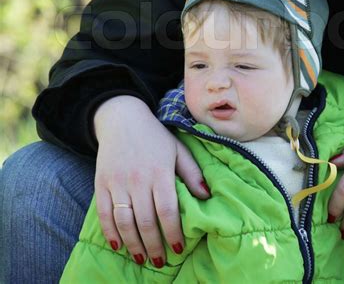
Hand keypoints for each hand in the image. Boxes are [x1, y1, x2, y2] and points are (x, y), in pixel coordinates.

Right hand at [93, 95, 209, 266]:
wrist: (122, 118)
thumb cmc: (155, 136)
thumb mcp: (178, 149)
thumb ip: (191, 172)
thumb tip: (206, 196)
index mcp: (160, 171)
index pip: (167, 209)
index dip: (173, 232)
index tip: (179, 248)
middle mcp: (138, 179)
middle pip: (146, 221)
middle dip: (154, 245)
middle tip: (161, 261)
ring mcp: (118, 182)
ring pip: (125, 221)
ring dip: (133, 244)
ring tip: (142, 258)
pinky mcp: (102, 183)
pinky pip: (105, 213)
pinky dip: (110, 232)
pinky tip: (118, 244)